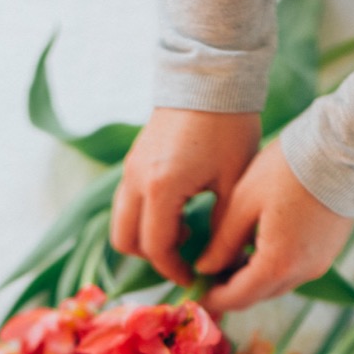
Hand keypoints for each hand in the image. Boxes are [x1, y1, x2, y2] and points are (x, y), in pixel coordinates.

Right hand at [110, 108, 261, 286]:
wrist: (210, 74)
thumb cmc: (229, 125)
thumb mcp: (233, 181)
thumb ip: (221, 227)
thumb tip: (215, 262)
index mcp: (161, 188)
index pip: (157, 248)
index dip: (175, 270)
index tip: (195, 278)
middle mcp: (136, 181)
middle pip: (125, 242)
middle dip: (153, 258)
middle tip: (184, 259)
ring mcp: (130, 169)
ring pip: (120, 223)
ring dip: (146, 238)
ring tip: (182, 233)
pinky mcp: (133, 161)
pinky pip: (126, 203)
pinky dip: (144, 218)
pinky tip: (177, 211)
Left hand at [198, 140, 353, 311]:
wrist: (343, 149)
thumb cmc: (287, 168)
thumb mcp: (244, 202)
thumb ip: (222, 242)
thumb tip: (205, 268)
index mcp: (276, 264)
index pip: (237, 297)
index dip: (213, 299)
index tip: (195, 293)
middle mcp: (300, 273)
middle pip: (257, 296)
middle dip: (230, 292)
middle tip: (207, 278)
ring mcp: (318, 265)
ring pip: (275, 286)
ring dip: (251, 280)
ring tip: (229, 261)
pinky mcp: (328, 253)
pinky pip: (293, 272)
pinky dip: (272, 269)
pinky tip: (258, 248)